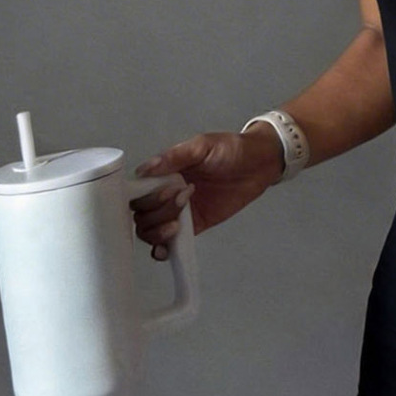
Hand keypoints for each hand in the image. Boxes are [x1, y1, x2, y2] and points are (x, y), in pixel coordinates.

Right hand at [130, 128, 283, 259]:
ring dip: (158, 230)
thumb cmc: (231, 149)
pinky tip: (165, 249)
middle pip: (142, 213)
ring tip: (179, 221)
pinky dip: (162, 249)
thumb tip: (144, 169)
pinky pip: (171, 242)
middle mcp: (167, 193)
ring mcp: (179, 212)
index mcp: (164, 173)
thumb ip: (174, 157)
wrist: (259, 164)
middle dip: (157, 210)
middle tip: (183, 196)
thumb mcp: (202, 146)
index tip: (159, 192)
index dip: (142, 197)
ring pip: (151, 229)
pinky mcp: (194, 226)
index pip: (137, 191)